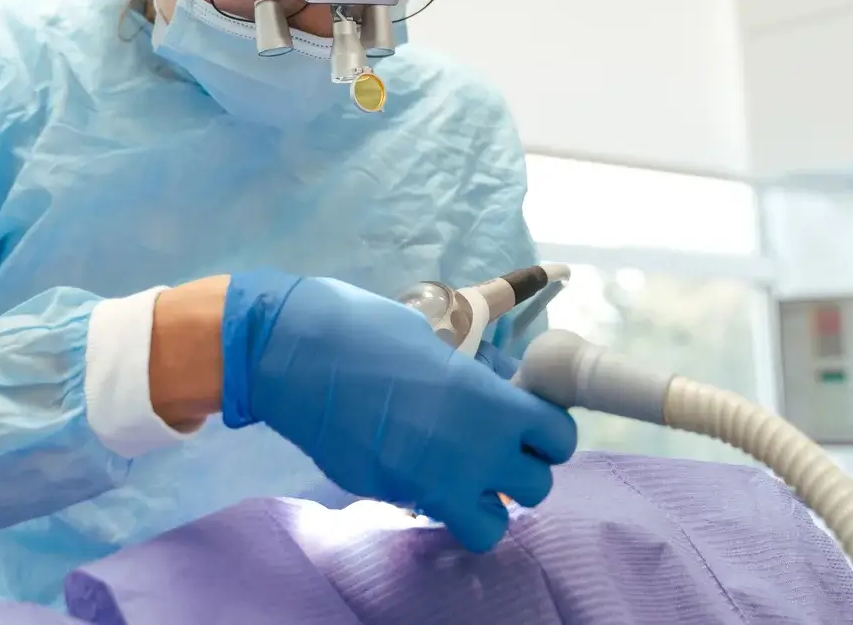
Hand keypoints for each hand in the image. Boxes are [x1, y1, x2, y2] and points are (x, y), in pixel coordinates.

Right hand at [221, 271, 577, 552]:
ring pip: (493, 525)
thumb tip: (492, 393)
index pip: (558, 439)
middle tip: (494, 445)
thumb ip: (473, 379)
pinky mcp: (392, 495)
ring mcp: (430, 481)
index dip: (547, 430)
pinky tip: (416, 468)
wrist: (293, 354)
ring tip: (461, 471)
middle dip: (521, 470)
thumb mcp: (435, 339)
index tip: (525, 418)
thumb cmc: (365, 327)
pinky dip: (437, 503)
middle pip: (537, 487)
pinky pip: (435, 514)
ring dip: (485, 501)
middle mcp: (471, 451)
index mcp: (488, 402)